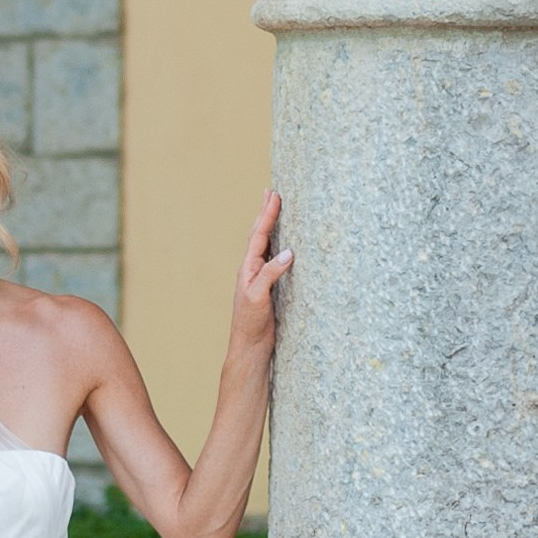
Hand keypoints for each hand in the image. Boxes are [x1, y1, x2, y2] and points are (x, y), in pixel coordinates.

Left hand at [232, 191, 291, 351]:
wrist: (249, 345)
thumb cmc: (250, 323)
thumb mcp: (259, 296)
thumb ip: (271, 274)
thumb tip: (288, 252)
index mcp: (248, 268)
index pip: (259, 236)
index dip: (267, 215)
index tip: (274, 196)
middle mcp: (252, 269)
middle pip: (259, 235)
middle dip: (265, 213)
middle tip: (270, 193)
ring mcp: (259, 277)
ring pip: (265, 245)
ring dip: (269, 226)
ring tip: (273, 210)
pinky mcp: (268, 287)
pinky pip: (273, 259)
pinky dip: (277, 245)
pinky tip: (283, 244)